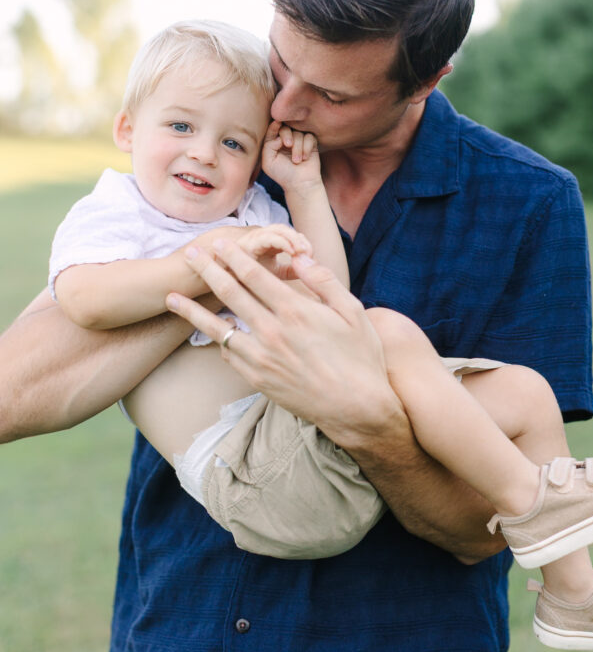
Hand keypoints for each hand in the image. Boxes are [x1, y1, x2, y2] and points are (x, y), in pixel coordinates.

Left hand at [167, 240, 404, 448]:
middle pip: (231, 294)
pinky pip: (229, 355)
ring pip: (218, 327)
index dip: (234, 256)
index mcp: (296, 310)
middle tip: (190, 255)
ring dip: (193, 309)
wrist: (355, 408)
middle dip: (207, 271)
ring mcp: (262, 357)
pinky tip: (208, 331)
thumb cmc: (360, 357)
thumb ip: (324, 282)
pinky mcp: (258, 379)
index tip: (219, 243)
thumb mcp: (353, 312)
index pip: (256, 276)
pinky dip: (217, 340)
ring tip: (172, 296)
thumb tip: (300, 259)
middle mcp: (273, 332)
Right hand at [228, 224, 312, 280]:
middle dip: (300, 239)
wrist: (214, 280)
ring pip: (277, 229)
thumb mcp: (271, 274)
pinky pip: (266, 237)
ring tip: (302, 250)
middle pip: (284, 229)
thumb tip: (307, 269)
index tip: (312, 256)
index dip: (302, 242)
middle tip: (309, 252)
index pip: (289, 235)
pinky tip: (290, 252)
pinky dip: (281, 241)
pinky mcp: (245, 244)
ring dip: (293, 238)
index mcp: (268, 243)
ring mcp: (252, 239)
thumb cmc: (240, 277)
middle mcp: (260, 237)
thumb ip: (288, 270)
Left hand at [261, 121, 321, 193]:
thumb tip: (278, 136)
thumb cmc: (283, 174)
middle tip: (288, 145)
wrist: (301, 183)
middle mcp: (287, 140)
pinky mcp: (311, 144)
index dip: (274, 125)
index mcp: (274, 143)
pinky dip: (307, 147)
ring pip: (298, 133)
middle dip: (287, 134)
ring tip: (297, 161)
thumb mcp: (268, 162)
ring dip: (298, 147)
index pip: (273, 130)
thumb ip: (268, 146)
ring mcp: (299, 141)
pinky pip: (309, 137)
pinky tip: (305, 157)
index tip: (277, 123)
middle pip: (286, 127)